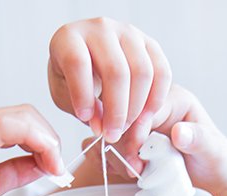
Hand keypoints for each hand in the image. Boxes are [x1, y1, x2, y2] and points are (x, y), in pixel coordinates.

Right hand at [0, 105, 62, 195]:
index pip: (21, 121)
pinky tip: (45, 162)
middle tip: (59, 168)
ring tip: (55, 168)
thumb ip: (16, 171)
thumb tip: (44, 165)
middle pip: (26, 114)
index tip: (56, 167)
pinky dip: (35, 140)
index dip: (45, 140)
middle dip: (51, 139)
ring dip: (48, 140)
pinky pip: (8, 126)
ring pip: (22, 116)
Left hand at [48, 17, 170, 143]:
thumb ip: (82, 109)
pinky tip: (144, 117)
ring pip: (142, 72)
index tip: (85, 119)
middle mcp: (100, 28)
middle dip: (116, 111)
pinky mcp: (149, 43)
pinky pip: (161, 72)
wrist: (87, 60)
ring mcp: (128, 33)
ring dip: (136, 109)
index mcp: (69, 37)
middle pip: (116, 71)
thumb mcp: (65, 95)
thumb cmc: (71, 78)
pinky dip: (155, 100)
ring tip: (126, 129)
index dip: (82, 95)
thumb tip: (103, 127)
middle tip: (112, 135)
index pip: (78, 63)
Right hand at [98, 85, 226, 195]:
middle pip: (123, 118)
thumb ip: (200, 139)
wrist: (209, 182)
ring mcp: (137, 124)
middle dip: (123, 146)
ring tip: (134, 173)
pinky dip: (110, 160)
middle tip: (134, 170)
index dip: (136, 132)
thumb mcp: (214, 152)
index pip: (145, 107)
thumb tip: (180, 131)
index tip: (137, 157)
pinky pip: (105, 145)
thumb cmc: (214, 162)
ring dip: (116, 155)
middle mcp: (152, 107)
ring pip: (110, 131)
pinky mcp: (126, 140)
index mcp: (175, 100)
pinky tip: (125, 172)